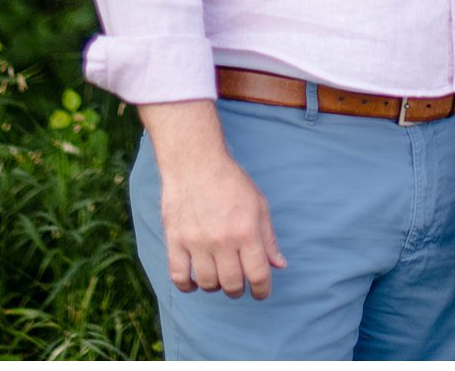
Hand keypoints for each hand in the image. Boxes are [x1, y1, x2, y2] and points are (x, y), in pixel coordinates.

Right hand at [160, 146, 286, 298]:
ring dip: (216, 286)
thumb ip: (268, 238)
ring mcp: (196, 242)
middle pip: (232, 284)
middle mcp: (222, 241)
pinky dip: (187, 286)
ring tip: (218, 277)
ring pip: (208, 284)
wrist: (194, 162)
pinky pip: (179, 277)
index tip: (260, 292)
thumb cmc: (230, 182)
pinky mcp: (175, 240)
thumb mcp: (258, 205)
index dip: (262, 290)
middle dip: (238, 290)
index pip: (258, 275)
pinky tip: (194, 281)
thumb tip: (279, 265)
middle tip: (238, 284)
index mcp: (246, 231)